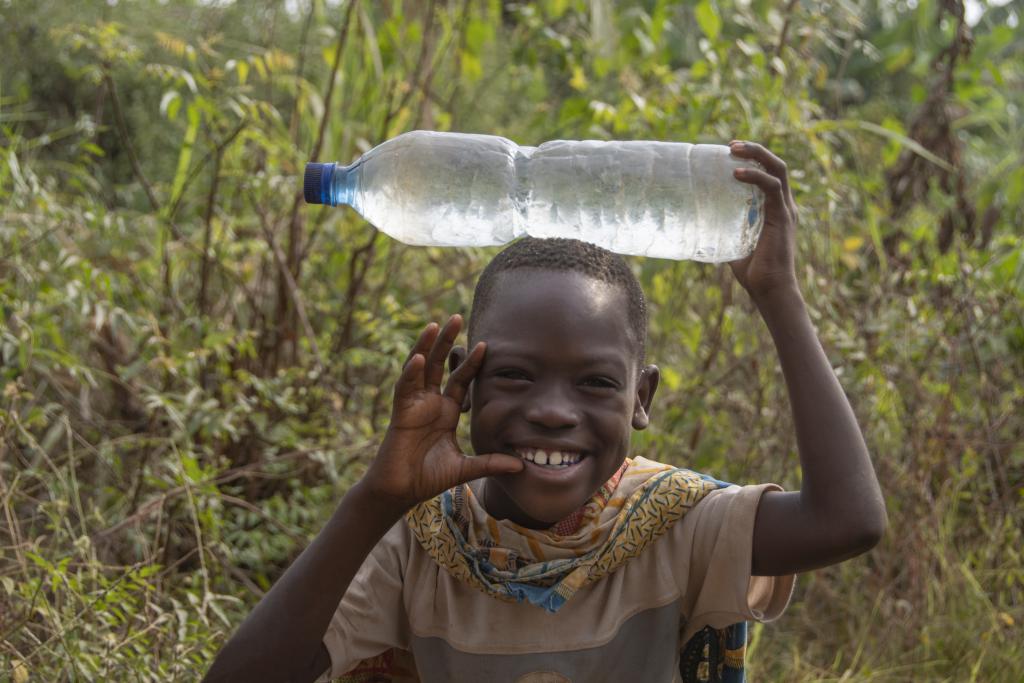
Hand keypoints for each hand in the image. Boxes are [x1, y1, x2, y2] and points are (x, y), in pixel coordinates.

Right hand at [361, 315, 523, 510]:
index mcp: (446, 411)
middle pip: (438, 365)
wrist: (402, 492)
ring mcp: (413, 406)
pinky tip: (417, 358)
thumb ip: (489, 463)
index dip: (471, 363)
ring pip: (419, 369)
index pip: (460, 380)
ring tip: (435, 324)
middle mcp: (429, 403)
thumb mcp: (465, 467)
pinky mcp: (400, 414)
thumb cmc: (427, 477)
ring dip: (426, 346)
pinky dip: (410, 373)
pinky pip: (404, 389)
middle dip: (447, 341)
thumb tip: (520, 466)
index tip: (487, 345)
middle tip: (457, 317)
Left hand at [727, 140, 798, 300]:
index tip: (730, 152)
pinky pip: (772, 187)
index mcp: (776, 209)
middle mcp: (784, 205)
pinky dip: (755, 176)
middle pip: (775, 165)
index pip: (769, 174)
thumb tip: (699, 228)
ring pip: (777, 169)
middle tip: (731, 145)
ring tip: (734, 149)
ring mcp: (786, 209)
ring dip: (757, 155)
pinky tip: (737, 173)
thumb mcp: (733, 246)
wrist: (769, 290)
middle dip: (755, 150)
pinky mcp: (783, 217)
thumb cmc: (754, 272)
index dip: (753, 159)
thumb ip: (723, 234)